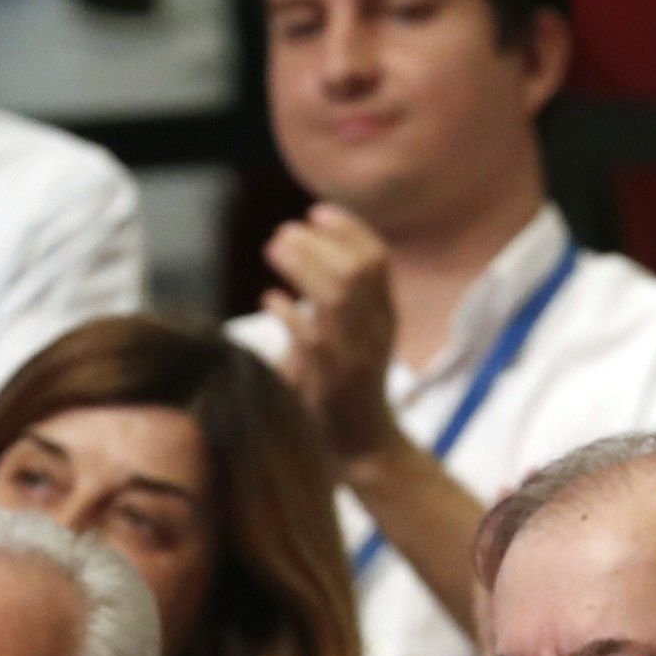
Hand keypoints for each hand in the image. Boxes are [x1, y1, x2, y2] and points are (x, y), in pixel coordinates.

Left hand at [260, 207, 399, 466]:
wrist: (362, 443)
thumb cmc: (347, 385)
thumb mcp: (355, 336)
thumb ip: (339, 300)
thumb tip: (302, 252)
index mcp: (385, 316)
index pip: (377, 260)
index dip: (349, 230)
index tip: (316, 212)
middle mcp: (376, 331)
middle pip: (356, 271)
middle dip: (319, 244)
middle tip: (283, 232)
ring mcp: (355, 355)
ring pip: (335, 297)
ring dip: (303, 267)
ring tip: (274, 249)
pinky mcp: (331, 381)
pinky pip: (309, 338)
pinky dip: (288, 313)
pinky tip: (270, 299)